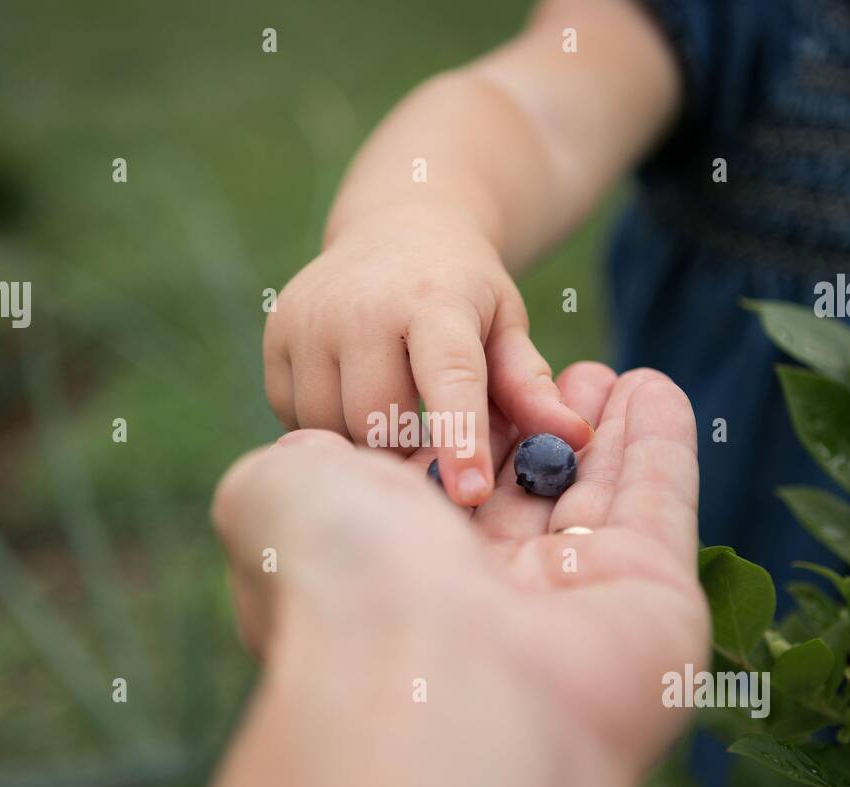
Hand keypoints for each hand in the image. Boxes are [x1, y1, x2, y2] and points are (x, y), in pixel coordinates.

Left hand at [197, 363, 707, 786]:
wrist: (433, 673)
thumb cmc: (342, 574)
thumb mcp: (277, 491)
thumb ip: (301, 462)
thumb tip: (318, 449)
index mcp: (400, 578)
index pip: (442, 492)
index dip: (464, 435)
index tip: (481, 381)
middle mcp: (483, 601)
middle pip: (524, 500)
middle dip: (542, 434)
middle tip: (568, 373)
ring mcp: (572, 606)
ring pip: (596, 501)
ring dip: (605, 433)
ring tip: (610, 372)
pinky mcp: (654, 601)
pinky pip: (659, 506)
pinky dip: (659, 447)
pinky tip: (653, 388)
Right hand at [262, 205, 591, 507]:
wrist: (397, 226)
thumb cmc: (463, 293)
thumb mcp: (506, 326)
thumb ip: (530, 386)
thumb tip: (574, 441)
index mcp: (434, 300)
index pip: (448, 379)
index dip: (458, 439)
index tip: (468, 495)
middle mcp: (361, 303)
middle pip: (376, 420)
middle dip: (402, 451)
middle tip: (425, 453)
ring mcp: (308, 316)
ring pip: (329, 426)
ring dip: (362, 443)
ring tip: (390, 417)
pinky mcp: (275, 333)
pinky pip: (294, 416)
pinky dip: (325, 427)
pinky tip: (351, 398)